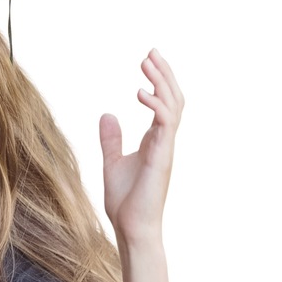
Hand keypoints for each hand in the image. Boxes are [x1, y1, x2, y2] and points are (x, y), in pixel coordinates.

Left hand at [95, 46, 186, 245]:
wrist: (132, 230)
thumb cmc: (125, 202)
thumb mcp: (112, 162)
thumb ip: (111, 138)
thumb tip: (107, 113)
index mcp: (156, 140)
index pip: (164, 102)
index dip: (158, 79)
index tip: (147, 58)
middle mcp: (165, 141)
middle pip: (174, 98)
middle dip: (164, 72)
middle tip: (150, 51)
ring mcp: (167, 148)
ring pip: (174, 105)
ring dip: (161, 81)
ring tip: (145, 61)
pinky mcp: (163, 157)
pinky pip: (166, 123)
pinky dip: (154, 104)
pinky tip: (138, 92)